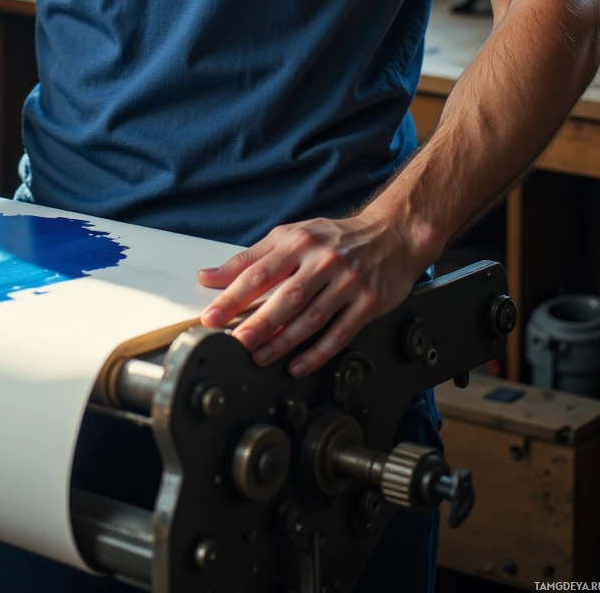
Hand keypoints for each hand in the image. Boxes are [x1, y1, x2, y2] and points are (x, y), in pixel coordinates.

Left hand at [196, 210, 432, 375]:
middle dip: (260, 322)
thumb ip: (249, 258)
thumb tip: (208, 277)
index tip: (212, 316)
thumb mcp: (290, 236)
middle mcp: (323, 260)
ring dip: (284, 341)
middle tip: (238, 342)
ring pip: (312, 317)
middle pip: (286, 295)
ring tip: (261, 357)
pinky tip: (299, 365)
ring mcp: (347, 282)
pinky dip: (318, 352)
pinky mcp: (368, 302)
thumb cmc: (333, 238)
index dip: (233, 296)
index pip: (259, 271)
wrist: (391, 235)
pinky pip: (340, 332)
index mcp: (298, 241)